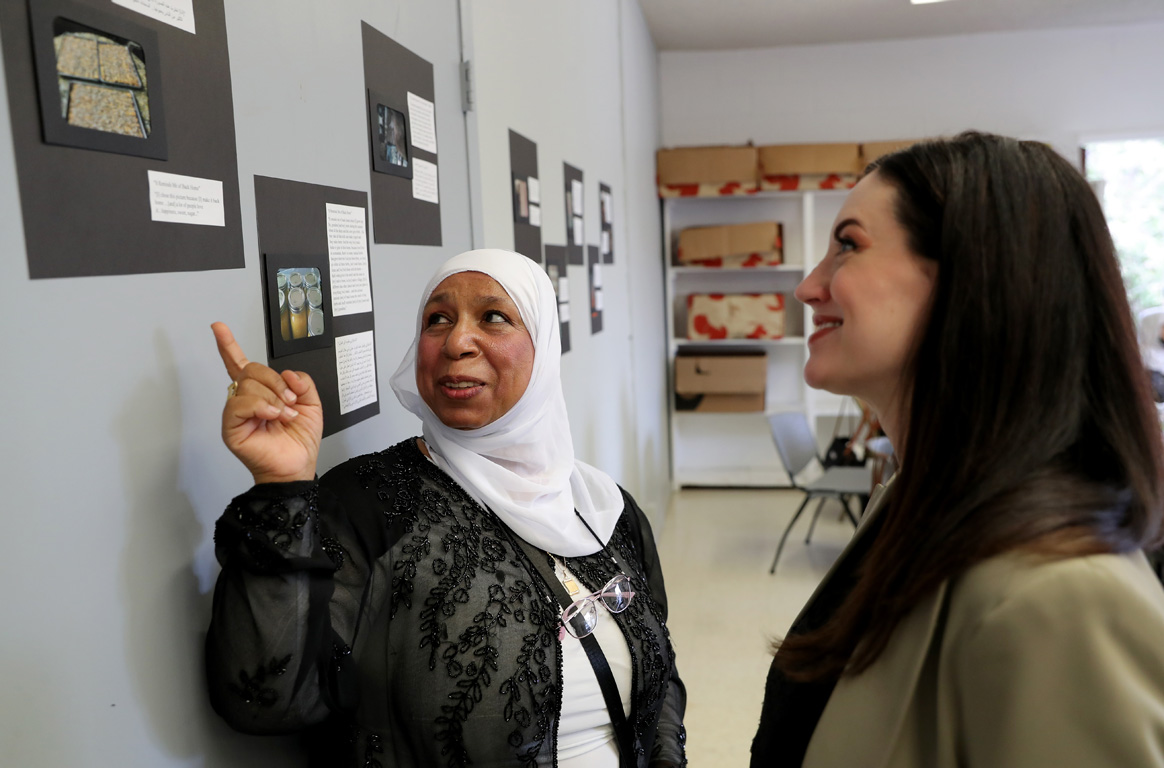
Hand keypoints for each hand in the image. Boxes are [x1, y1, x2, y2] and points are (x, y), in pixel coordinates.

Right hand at [212, 322, 322, 483]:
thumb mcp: (312, 405)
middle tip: (290, 401)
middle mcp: (246, 400)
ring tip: (283, 415)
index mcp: (262, 392)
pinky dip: (261, 406)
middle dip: (275, 381)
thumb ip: (302, 383)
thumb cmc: (300, 441)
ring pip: (247, 383)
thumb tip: (287, 374)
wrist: (297, 466)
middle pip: (250, 369)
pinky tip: (271, 416)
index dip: (229, 345)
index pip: (241, 363)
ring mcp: (237, 413)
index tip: (218, 328)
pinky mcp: (231, 427)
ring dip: (273, 397)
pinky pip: (240, 403)